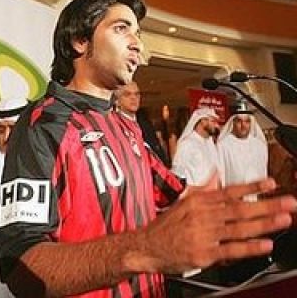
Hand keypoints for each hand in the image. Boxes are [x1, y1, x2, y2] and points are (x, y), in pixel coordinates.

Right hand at [128, 176, 295, 273]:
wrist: (146, 246)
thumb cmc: (165, 227)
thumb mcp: (181, 202)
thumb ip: (202, 190)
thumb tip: (215, 176)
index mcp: (197, 201)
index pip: (229, 191)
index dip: (252, 187)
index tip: (271, 184)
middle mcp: (202, 215)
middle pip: (239, 208)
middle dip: (267, 205)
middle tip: (287, 203)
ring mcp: (203, 234)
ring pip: (238, 227)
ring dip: (264, 223)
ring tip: (283, 220)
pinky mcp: (204, 253)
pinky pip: (231, 249)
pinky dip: (249, 247)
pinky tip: (265, 244)